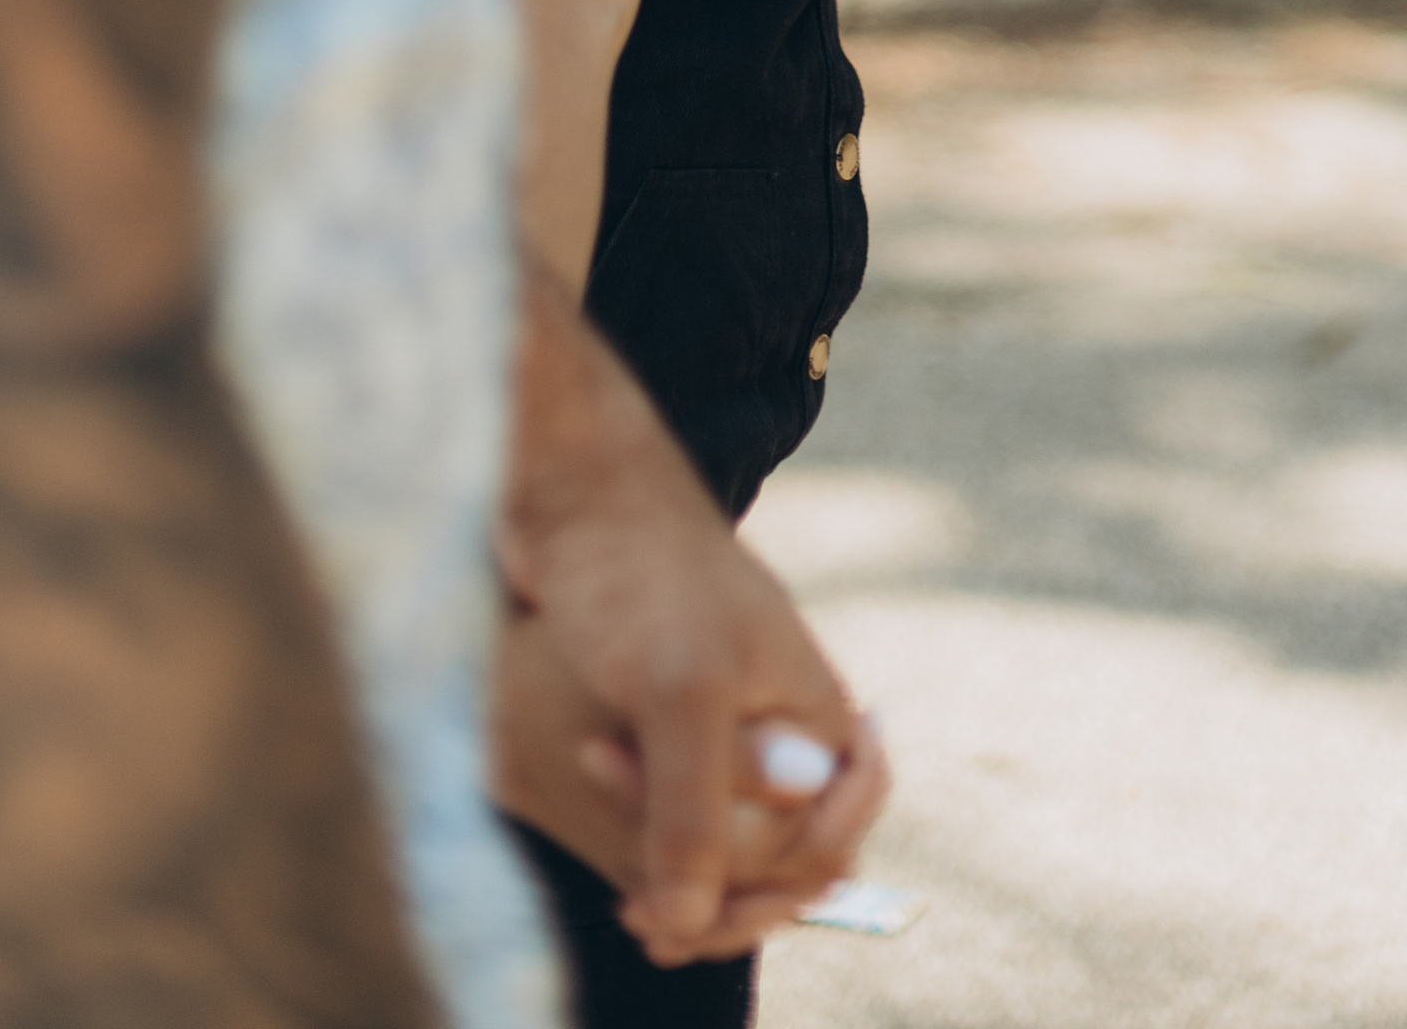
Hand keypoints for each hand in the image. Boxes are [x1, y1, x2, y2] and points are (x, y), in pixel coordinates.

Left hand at [496, 292, 887, 964]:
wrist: (569, 489)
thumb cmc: (639, 567)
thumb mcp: (676, 691)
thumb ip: (693, 807)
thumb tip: (686, 918)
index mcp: (810, 706)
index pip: (837, 830)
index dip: (786, 876)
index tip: (716, 889)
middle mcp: (774, 719)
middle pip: (776, 854)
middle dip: (716, 882)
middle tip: (642, 902)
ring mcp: (716, 721)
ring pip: (719, 843)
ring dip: (672, 872)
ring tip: (621, 893)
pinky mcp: (659, 722)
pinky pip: (673, 817)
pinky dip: (646, 850)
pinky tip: (614, 874)